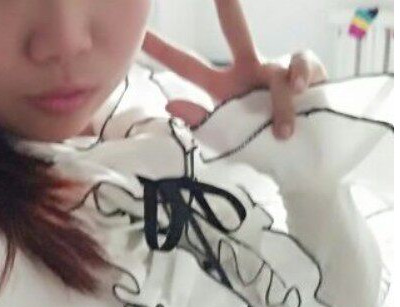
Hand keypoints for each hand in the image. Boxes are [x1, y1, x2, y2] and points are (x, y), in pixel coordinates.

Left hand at [142, 0, 327, 139]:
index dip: (163, 50)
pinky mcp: (305, 70)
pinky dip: (298, 80)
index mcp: (222, 86)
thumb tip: (168, 102)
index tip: (139, 33)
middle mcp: (248, 69)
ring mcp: (276, 67)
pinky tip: (298, 92)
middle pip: (235, 29)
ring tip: (282, 131)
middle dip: (228, 3)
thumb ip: (198, 120)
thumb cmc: (260, 146)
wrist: (301, 155)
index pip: (187, 65)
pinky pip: (299, 66)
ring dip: (280, 103)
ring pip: (275, 71)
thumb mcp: (224, 137)